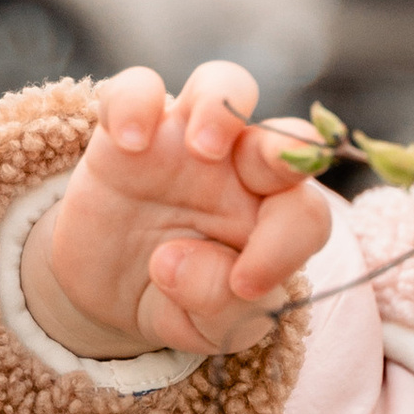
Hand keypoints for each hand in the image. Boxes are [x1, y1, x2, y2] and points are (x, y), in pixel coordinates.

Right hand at [20, 61, 332, 359]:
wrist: (107, 289)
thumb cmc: (177, 298)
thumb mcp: (202, 328)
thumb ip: (218, 311)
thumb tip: (182, 263)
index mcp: (273, 221)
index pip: (306, 216)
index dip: (285, 246)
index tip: (245, 285)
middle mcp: (241, 172)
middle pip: (286, 134)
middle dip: (291, 147)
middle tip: (272, 169)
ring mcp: (185, 141)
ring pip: (225, 85)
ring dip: (222, 106)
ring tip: (200, 146)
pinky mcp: (128, 129)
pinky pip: (137, 88)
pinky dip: (135, 102)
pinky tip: (127, 143)